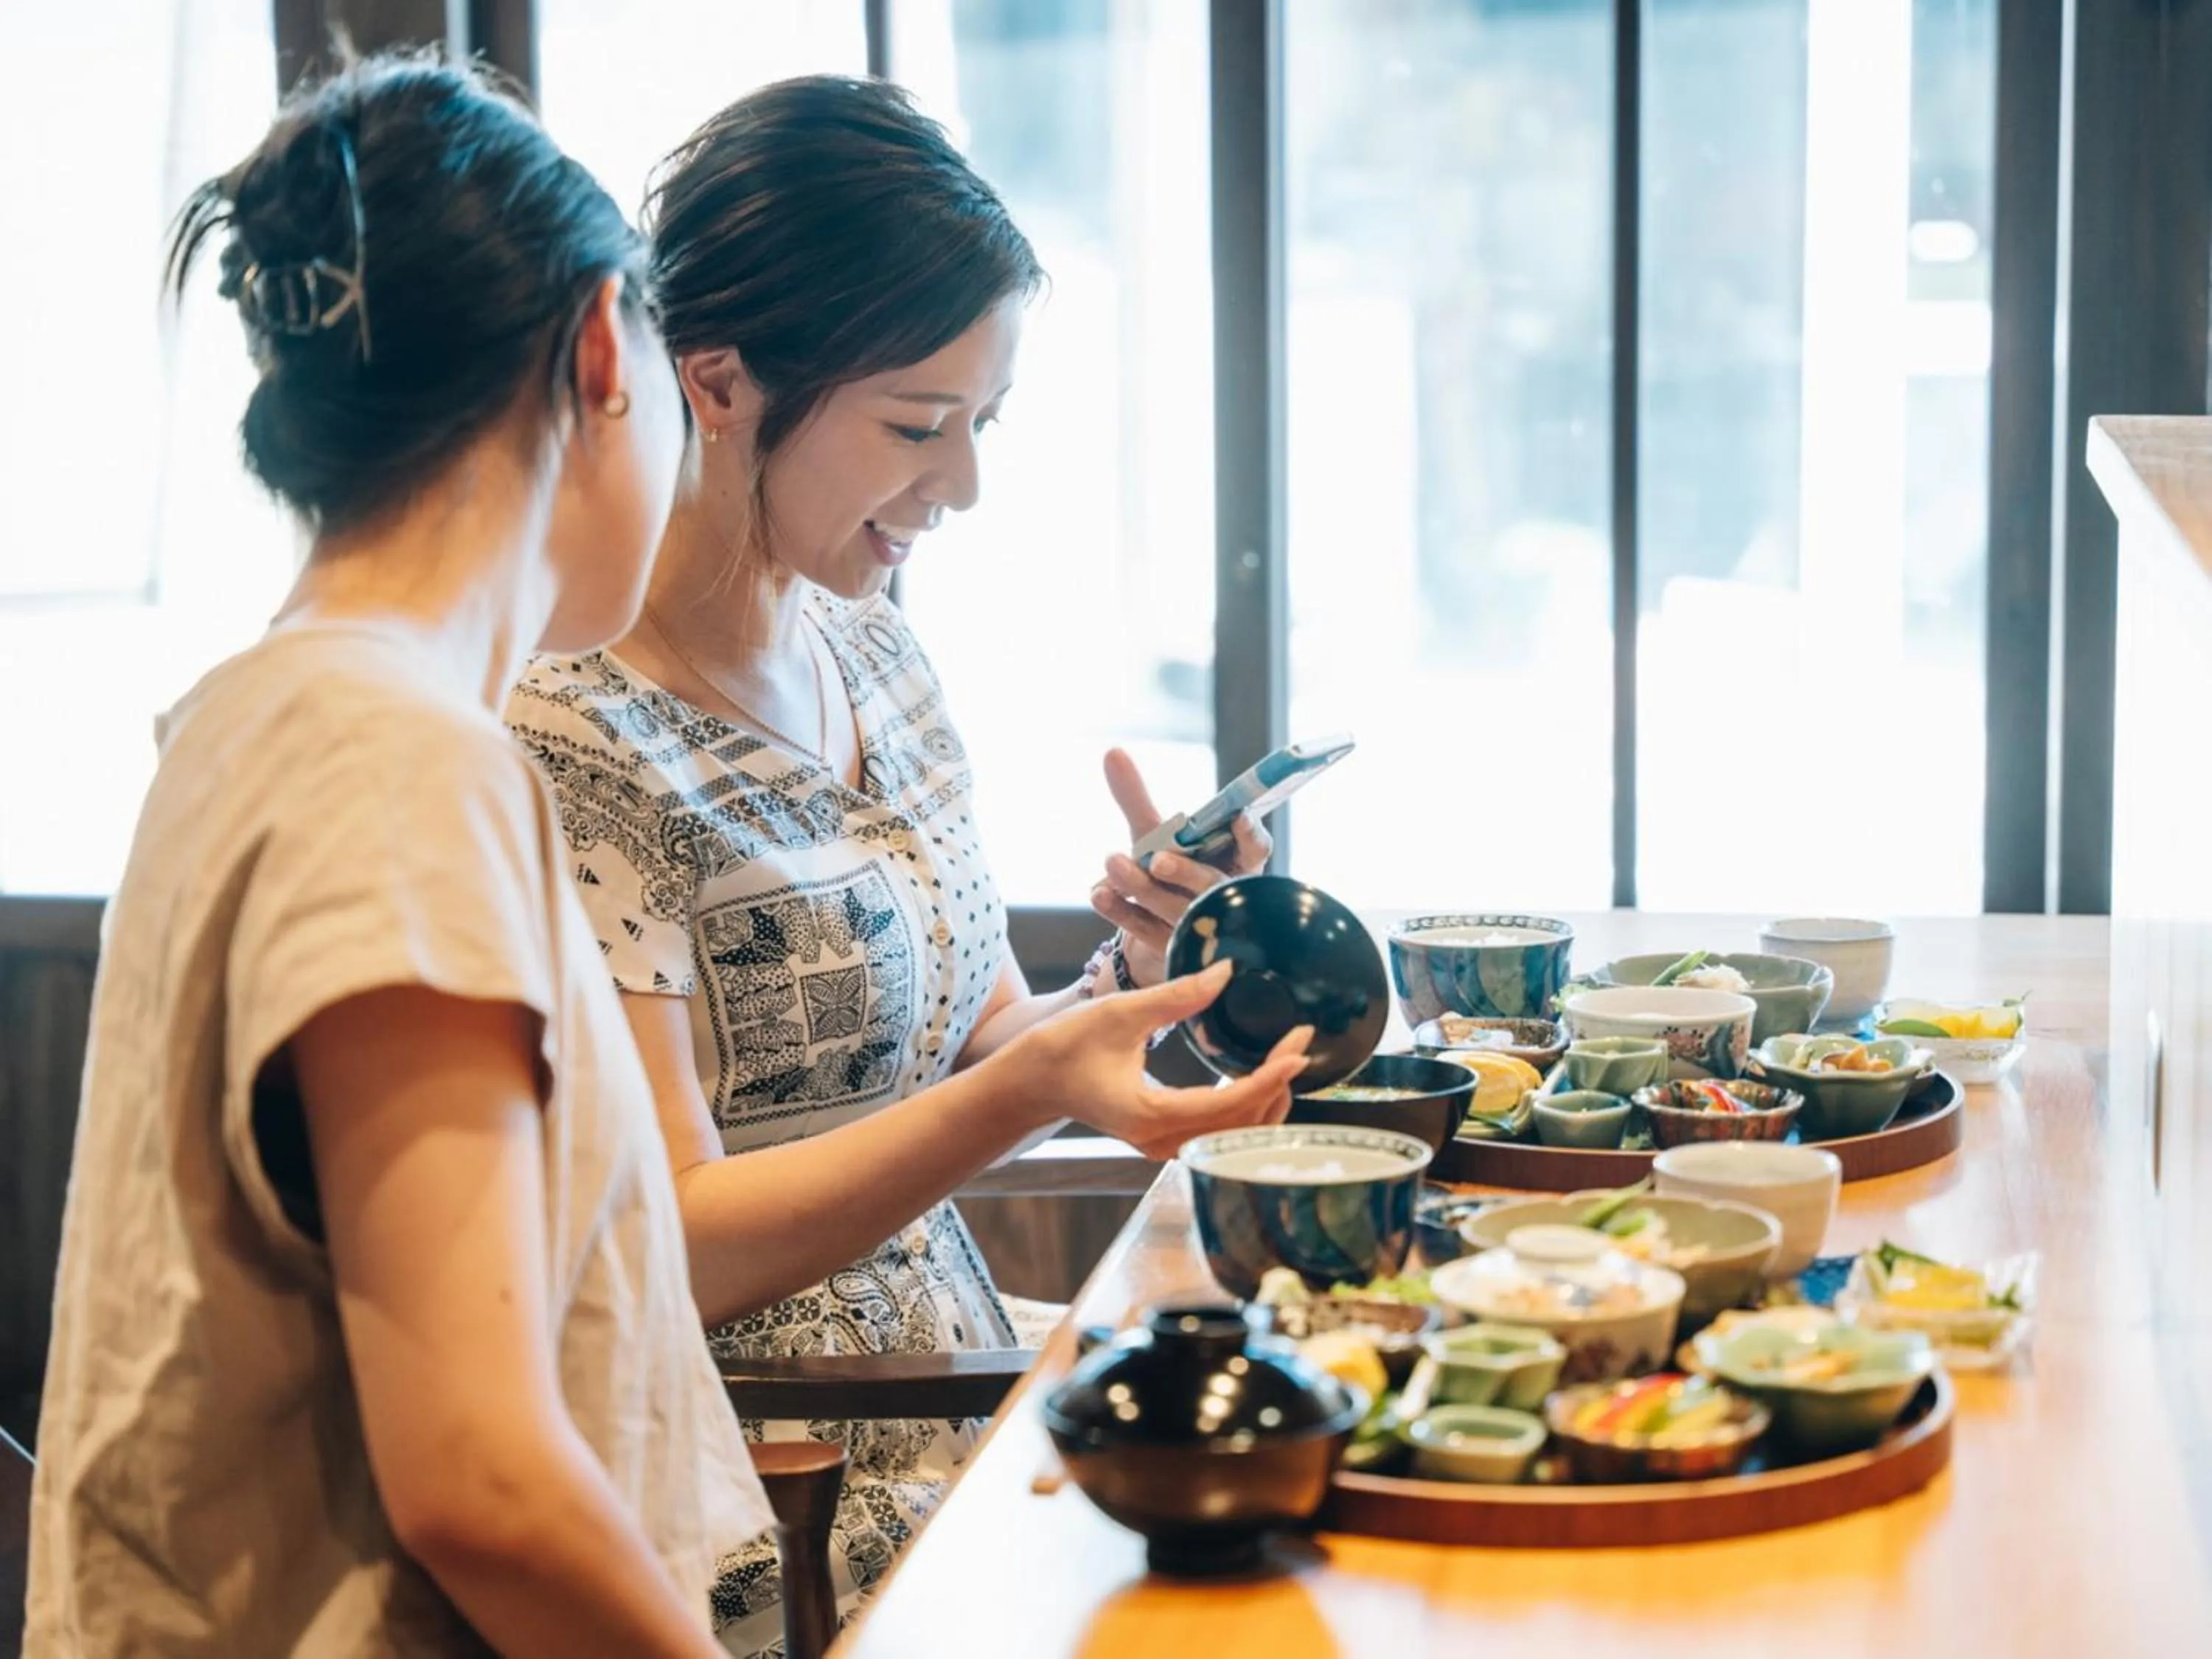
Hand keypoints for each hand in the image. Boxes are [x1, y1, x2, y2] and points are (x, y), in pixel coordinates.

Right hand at [1009, 961, 1312, 1158]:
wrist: (1031, 1082)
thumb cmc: (1064, 1046)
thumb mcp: (1120, 1012)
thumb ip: (1177, 996)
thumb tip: (1226, 972)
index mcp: (1152, 1116)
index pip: (1230, 1105)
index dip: (1270, 1077)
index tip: (1298, 1047)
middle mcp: (1162, 1141)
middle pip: (1241, 1128)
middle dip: (1277, 1086)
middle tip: (1300, 1041)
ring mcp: (1163, 1145)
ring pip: (1234, 1136)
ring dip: (1266, 1099)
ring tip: (1288, 1056)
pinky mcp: (1164, 1138)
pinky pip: (1219, 1132)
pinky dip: (1246, 1106)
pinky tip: (1260, 1076)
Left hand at [1091, 748, 1272, 987]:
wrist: (1154, 929)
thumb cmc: (1168, 870)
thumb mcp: (1154, 834)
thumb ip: (1137, 797)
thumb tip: (1111, 751)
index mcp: (1235, 863)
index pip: (1255, 850)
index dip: (1251, 836)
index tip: (1239, 818)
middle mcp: (1222, 896)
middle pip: (1212, 886)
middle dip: (1185, 872)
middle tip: (1158, 859)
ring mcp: (1199, 927)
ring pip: (1175, 910)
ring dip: (1143, 888)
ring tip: (1113, 864)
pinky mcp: (1170, 949)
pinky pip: (1145, 931)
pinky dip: (1121, 912)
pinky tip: (1098, 893)